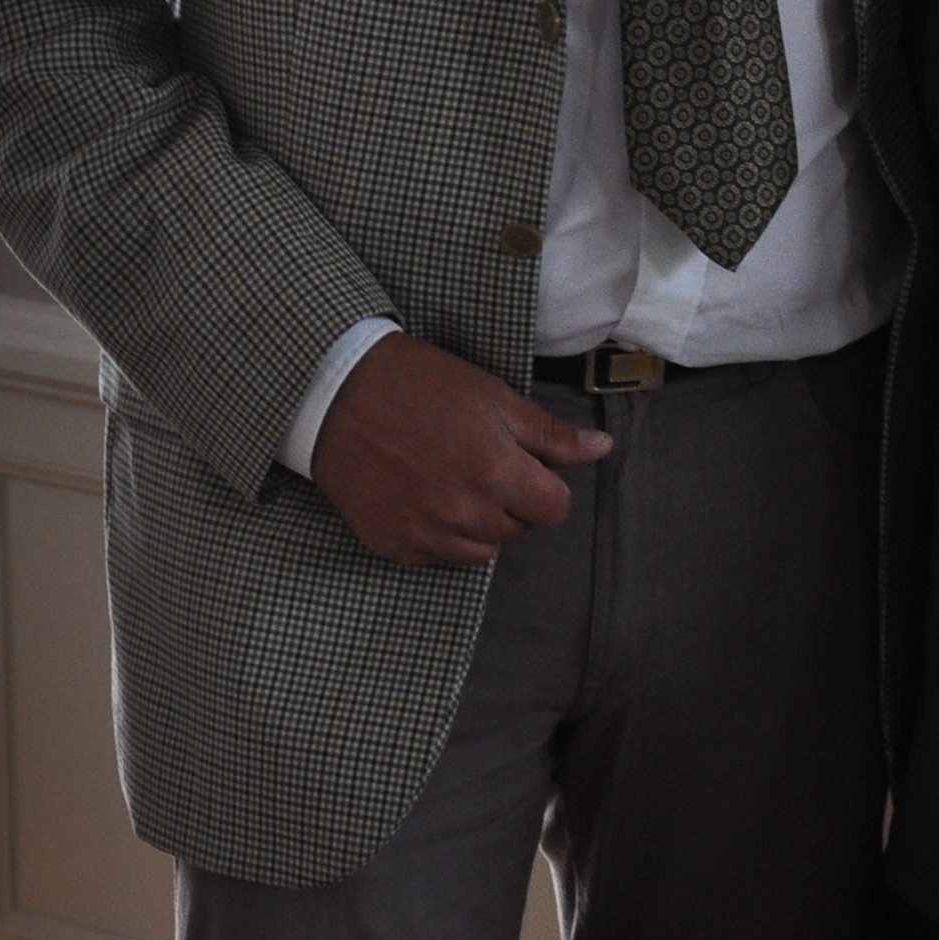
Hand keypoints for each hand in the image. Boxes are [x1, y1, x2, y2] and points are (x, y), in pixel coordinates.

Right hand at [309, 331, 609, 565]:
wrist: (336, 391)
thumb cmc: (419, 384)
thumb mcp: (494, 397)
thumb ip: (551, 435)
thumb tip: (603, 449)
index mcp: (496, 472)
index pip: (554, 510)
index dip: (546, 486)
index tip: (527, 466)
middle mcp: (462, 512)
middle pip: (518, 530)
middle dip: (513, 502)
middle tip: (483, 463)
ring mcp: (423, 533)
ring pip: (480, 551)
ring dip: (478, 522)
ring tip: (453, 479)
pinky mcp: (391, 544)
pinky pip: (435, 555)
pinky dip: (438, 534)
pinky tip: (422, 495)